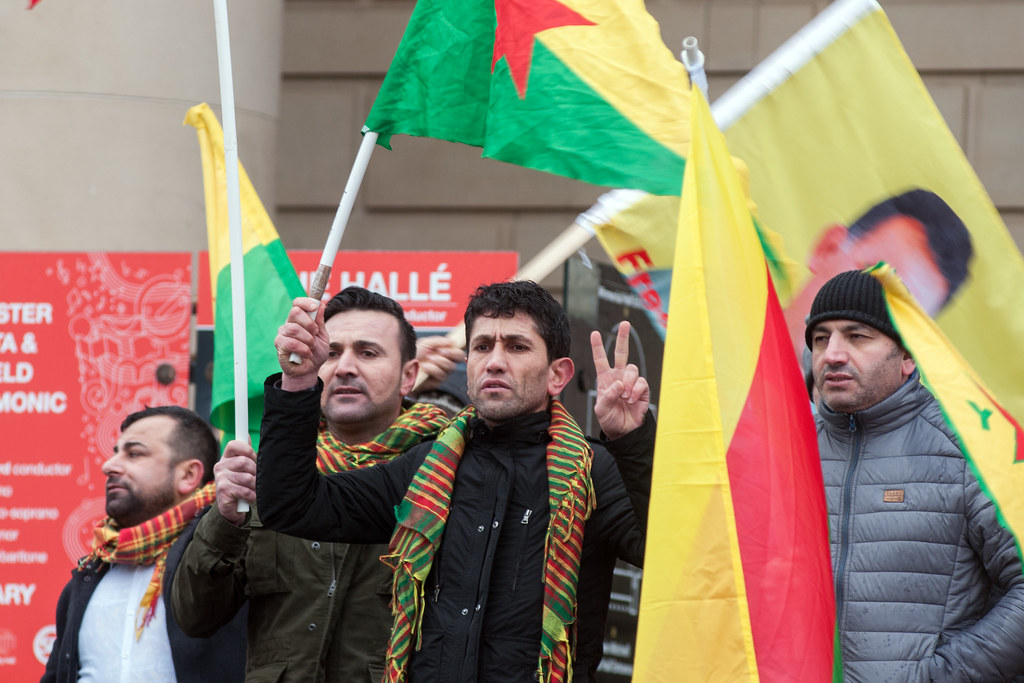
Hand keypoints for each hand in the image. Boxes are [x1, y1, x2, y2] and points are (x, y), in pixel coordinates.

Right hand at [214, 440, 256, 525]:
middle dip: (255, 472)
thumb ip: (245, 453)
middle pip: (244, 462)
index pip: (234, 445)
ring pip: (247, 478)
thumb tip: (247, 435)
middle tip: (255, 479)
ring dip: (254, 486)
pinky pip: (245, 491)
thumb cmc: (239, 484)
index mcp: (226, 458)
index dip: (247, 449)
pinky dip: (251, 496)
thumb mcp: (242, 468)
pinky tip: (249, 497)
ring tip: (252, 489)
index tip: (253, 457)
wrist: (231, 507)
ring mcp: (220, 479)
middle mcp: (220, 466)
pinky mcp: (223, 492)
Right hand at [274, 297, 328, 389]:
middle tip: (315, 333)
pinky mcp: (279, 346)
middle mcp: (289, 324)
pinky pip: (291, 343)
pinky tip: (307, 353)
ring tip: (311, 347)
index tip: (315, 307)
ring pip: (294, 328)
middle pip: (295, 312)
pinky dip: (303, 349)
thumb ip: (320, 321)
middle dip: (310, 323)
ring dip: (308, 339)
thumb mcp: (323, 336)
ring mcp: (282, 334)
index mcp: (299, 319)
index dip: (305, 302)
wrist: (310, 370)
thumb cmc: (316, 352)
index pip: (297, 303)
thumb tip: (321, 305)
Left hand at [414, 335, 463, 391]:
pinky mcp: (435, 383)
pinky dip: (433, 369)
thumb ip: (439, 341)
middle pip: (457, 360)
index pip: (457, 355)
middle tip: (440, 351)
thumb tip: (452, 342)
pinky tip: (425, 366)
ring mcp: (440, 374)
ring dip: (439, 361)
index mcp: (442, 355)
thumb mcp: (425, 343)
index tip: (449, 347)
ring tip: (428, 358)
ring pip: (450, 368)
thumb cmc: (412, 354)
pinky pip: (441, 375)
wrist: (401, 365)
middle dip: (449, 355)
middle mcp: (443, 365)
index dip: (456, 351)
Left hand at [590, 321, 649, 439]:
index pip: (601, 359)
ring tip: (625, 396)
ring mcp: (631, 382)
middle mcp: (619, 376)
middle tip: (625, 324)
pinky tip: (631, 399)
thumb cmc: (609, 419)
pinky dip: (636, 391)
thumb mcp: (601, 409)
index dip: (597, 347)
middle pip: (621, 353)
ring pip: (632, 369)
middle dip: (623, 338)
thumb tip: (619, 384)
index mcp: (605, 378)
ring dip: (628, 382)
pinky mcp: (642, 390)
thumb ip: (608, 396)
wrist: (623, 431)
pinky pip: (641, 382)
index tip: (594, 333)